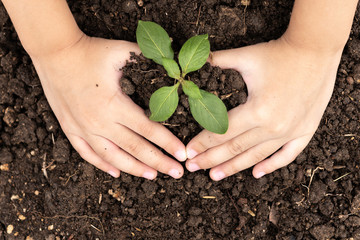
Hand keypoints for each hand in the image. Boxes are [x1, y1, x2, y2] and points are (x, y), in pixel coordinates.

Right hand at [32, 35, 186, 178]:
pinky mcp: (70, 129)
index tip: (182, 155)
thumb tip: (170, 65)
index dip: (168, 143)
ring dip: (134, 168)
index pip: (148, 130)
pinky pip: (87, 153)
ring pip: (113, 157)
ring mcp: (83, 128)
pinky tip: (116, 172)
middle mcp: (100, 122)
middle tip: (176, 173)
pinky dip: (103, 165)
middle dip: (159, 162)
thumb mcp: (121, 51)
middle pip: (135, 148)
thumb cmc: (90, 52)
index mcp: (115, 104)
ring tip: (152, 176)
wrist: (55, 53)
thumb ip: (146, 59)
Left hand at [185, 37, 341, 179]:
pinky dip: (271, 166)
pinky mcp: (305, 131)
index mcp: (256, 110)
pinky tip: (256, 174)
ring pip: (256, 156)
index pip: (222, 132)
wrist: (316, 50)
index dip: (203, 143)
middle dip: (211, 159)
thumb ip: (220, 60)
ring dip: (234, 167)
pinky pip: (287, 155)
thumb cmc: (280, 53)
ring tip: (215, 176)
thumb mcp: (246, 56)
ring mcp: (290, 132)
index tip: (188, 153)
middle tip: (193, 167)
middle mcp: (273, 127)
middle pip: (235, 148)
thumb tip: (200, 58)